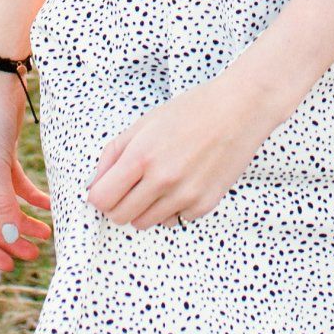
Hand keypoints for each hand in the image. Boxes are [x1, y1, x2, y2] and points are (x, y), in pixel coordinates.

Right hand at [0, 77, 53, 274]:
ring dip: (24, 221)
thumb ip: (4, 206)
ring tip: (47, 233)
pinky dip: (31, 197)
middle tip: (36, 254)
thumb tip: (12, 240)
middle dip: (12, 239)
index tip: (10, 266)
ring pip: (5, 206)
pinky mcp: (2, 158)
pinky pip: (16, 187)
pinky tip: (48, 206)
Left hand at [86, 70, 276, 229]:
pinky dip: (172, 209)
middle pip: (121, 217)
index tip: (105, 188)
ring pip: (146, 223)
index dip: (99, 195)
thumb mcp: (145, 123)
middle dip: (119, 204)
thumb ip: (114, 153)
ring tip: (158, 182)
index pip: (101, 199)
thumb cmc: (192, 110)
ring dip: (145, 208)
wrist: (239, 110)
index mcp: (142, 156)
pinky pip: (174, 220)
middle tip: (130, 187)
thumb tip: (95, 183)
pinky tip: (182, 184)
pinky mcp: (204, 205)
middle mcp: (162, 180)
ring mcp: (185, 196)